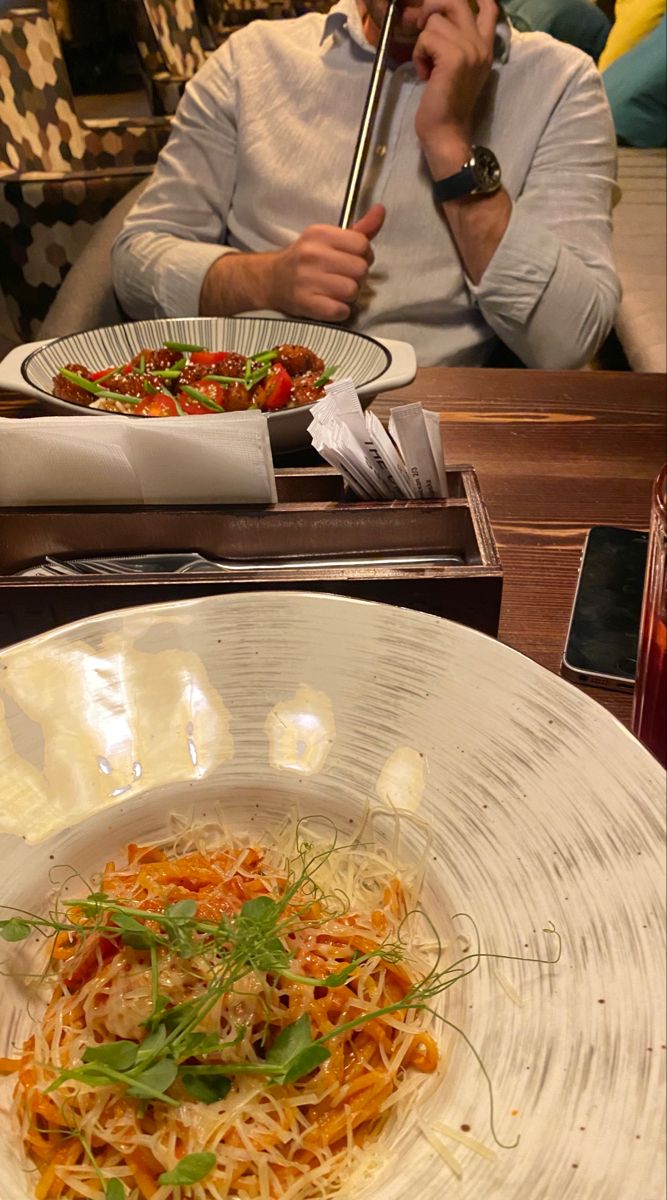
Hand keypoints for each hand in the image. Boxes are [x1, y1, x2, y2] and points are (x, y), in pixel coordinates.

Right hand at [265, 204, 385, 321]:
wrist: (271, 280)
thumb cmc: (304, 260)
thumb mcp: (327, 239)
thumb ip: (358, 229)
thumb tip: (380, 211)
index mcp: (319, 234)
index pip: (362, 244)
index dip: (364, 255)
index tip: (353, 260)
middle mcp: (312, 254)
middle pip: (360, 269)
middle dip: (357, 277)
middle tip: (343, 277)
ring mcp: (307, 279)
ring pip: (352, 290)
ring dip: (348, 295)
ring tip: (335, 291)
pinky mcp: (305, 302)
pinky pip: (340, 310)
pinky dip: (339, 311)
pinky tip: (329, 303)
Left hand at [413, 0, 497, 176]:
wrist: (447, 133)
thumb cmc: (446, 105)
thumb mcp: (457, 69)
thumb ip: (456, 44)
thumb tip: (434, 18)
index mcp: (485, 46)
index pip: (488, 6)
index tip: (447, 6)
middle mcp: (481, 44)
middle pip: (456, 0)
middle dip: (432, 6)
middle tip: (421, 25)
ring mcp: (470, 48)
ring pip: (434, 22)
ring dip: (422, 44)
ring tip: (428, 67)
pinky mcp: (454, 57)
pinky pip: (426, 38)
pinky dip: (419, 56)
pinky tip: (425, 76)